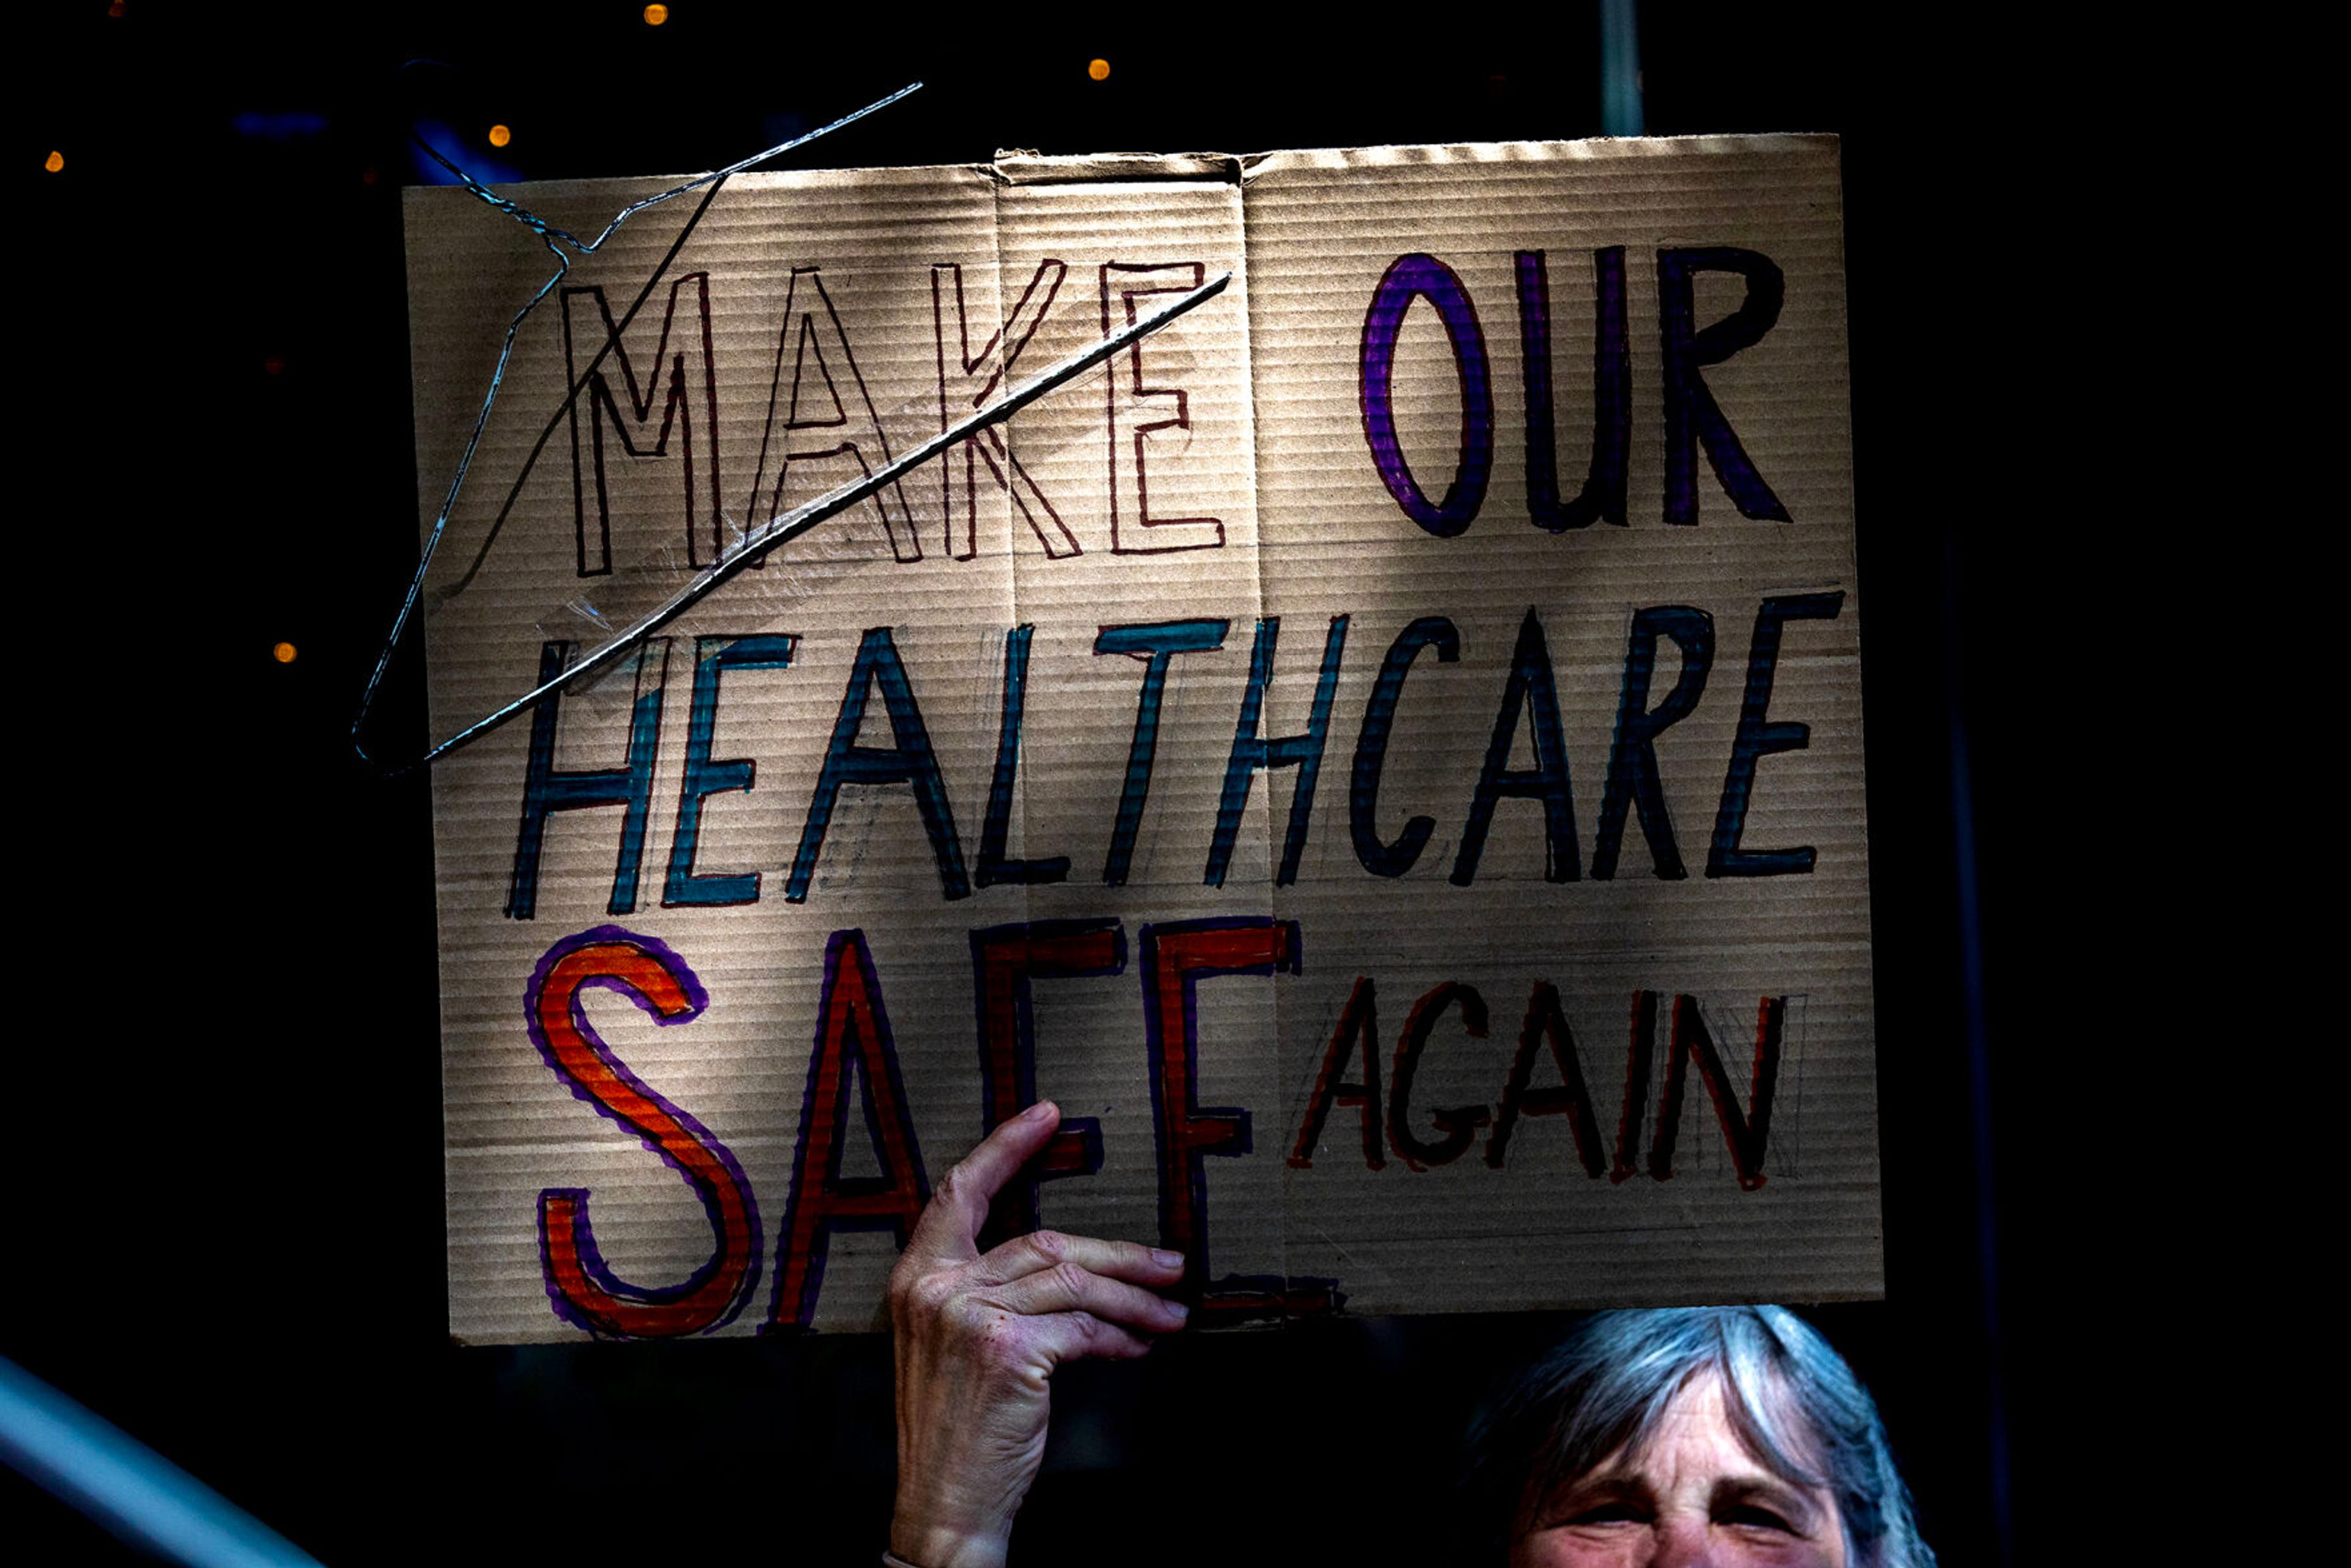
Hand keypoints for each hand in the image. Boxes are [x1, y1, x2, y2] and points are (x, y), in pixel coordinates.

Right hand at [887, 1101, 1188, 1567]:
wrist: (945, 1502)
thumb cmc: (956, 1428)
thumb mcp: (955, 1346)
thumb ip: (993, 1297)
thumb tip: (1078, 1274)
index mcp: (917, 1277)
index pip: (960, 1192)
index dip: (1005, 1147)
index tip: (1046, 1115)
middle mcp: (937, 1286)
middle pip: (1045, 1241)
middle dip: (1118, 1252)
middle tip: (1168, 1260)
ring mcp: (969, 1314)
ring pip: (1074, 1281)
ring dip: (1134, 1296)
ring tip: (1170, 1310)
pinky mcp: (1008, 1347)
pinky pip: (1083, 1328)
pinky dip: (1119, 1336)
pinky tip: (1137, 1347)